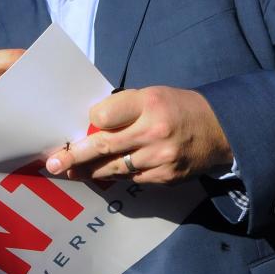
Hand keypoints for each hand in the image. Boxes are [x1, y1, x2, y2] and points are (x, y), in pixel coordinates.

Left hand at [44, 86, 232, 184]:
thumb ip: (123, 108)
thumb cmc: (178, 108)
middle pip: (103, 146)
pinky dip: (116, 175)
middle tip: (53, 163)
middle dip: (74, 156)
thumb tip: (89, 124)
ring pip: (114, 168)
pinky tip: (103, 173)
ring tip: (69, 171)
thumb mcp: (152, 95)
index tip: (85, 124)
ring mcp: (160, 158)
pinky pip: (131, 178)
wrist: (221, 130)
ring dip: (89, 171)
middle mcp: (153, 131)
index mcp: (149, 103)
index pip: (103, 116)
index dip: (91, 121)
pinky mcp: (165, 178)